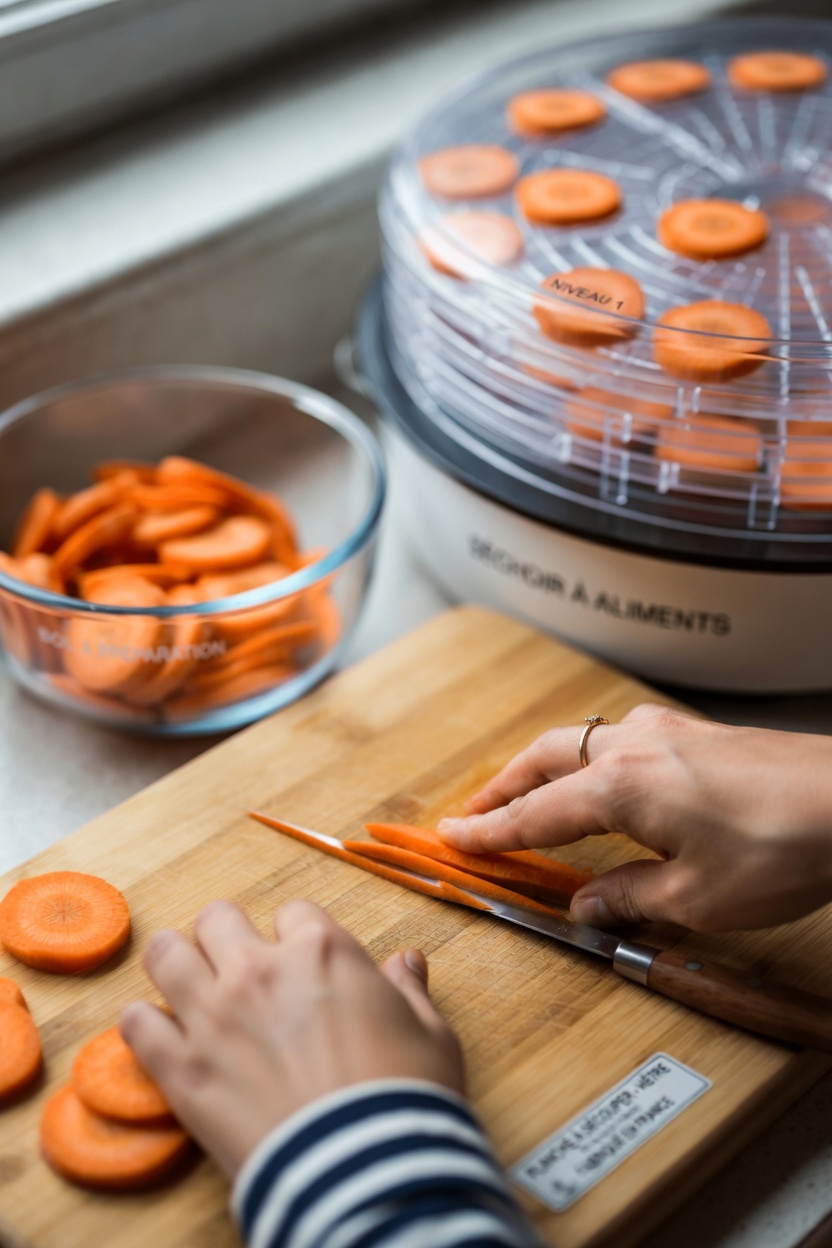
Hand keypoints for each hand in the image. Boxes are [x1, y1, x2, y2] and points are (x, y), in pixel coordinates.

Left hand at [120, 899, 463, 1177]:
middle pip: (217, 919)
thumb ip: (408, 992)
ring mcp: (213, 1016)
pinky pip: (135, 1024)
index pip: (294, 912)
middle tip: (237, 968)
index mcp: (322, 952)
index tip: (302, 962)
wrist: (367, 1174)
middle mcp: (260, 970)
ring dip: (175, 965)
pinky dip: (143, 1025)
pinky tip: (160, 1037)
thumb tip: (406, 962)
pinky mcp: (181, 1069)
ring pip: (164, 955)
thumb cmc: (406, 1100)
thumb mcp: (431, 1036)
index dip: (297, 936)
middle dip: (227, 937)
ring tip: (185, 987)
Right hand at [438, 703, 831, 933]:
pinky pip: (618, 741)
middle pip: (544, 759)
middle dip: (504, 786)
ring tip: (527, 795)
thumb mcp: (698, 897)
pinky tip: (601, 783)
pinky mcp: (695, 733)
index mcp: (621, 786)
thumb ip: (630, 898)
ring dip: (544, 768)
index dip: (490, 832)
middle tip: (474, 814)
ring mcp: (665, 732)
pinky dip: (587, 761)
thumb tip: (586, 908)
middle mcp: (633, 746)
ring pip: (580, 741)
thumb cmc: (784, 846)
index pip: (535, 814)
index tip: (452, 839)